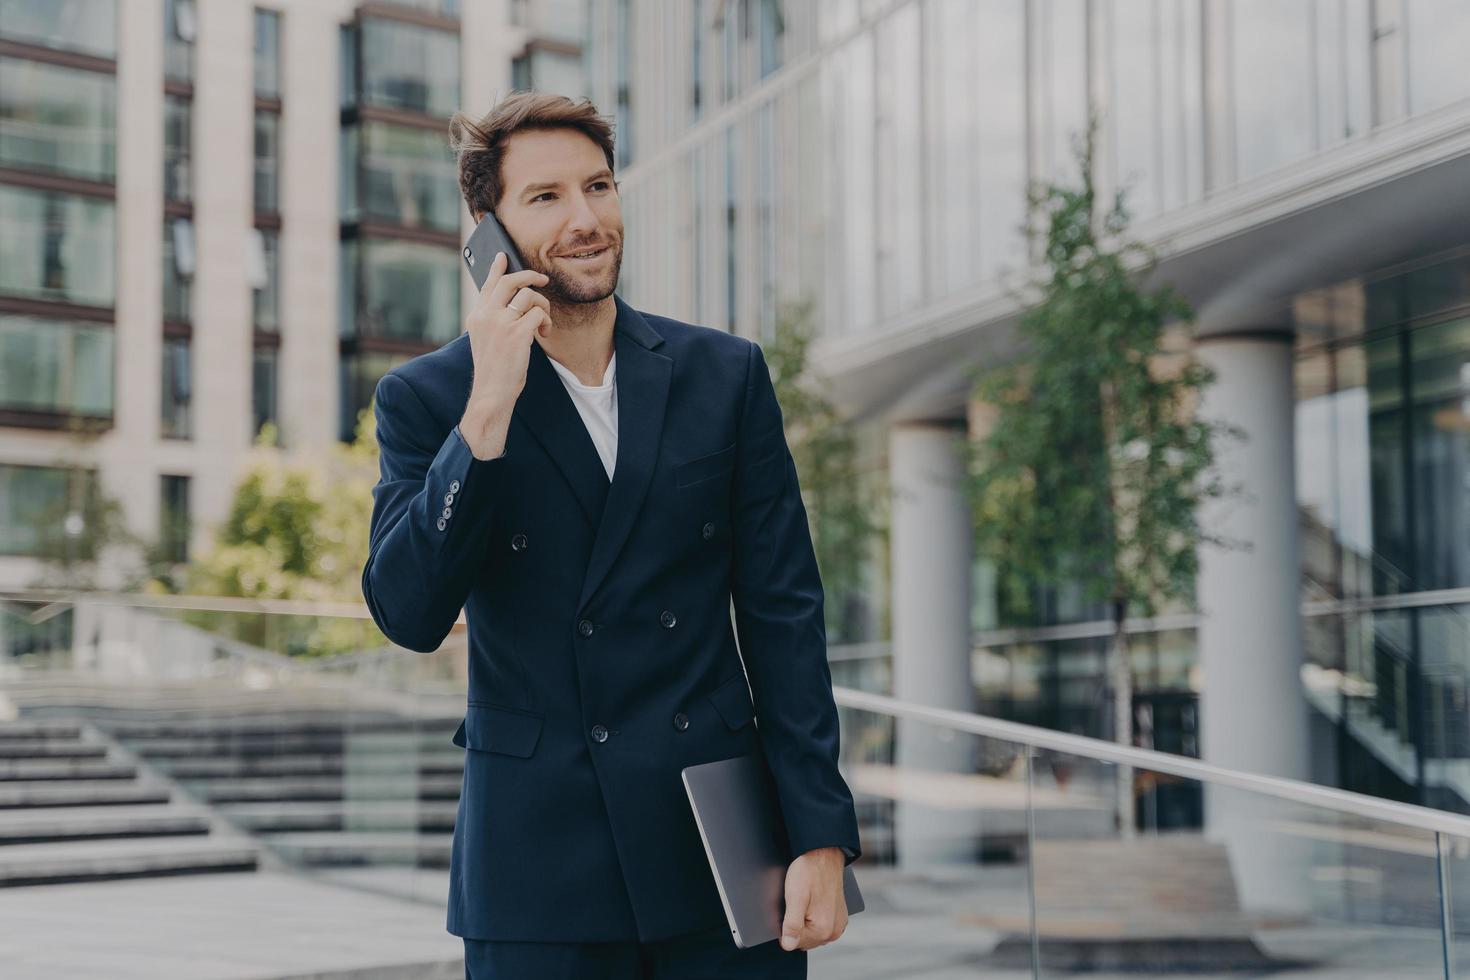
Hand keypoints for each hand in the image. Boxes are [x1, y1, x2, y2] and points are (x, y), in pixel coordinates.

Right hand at [459, 251, 549, 457]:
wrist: (492, 393)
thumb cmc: (494, 369)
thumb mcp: (486, 340)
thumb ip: (494, 319)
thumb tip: (515, 302)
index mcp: (477, 316)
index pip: (488, 284)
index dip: (497, 268)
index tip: (503, 256)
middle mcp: (486, 315)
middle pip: (511, 281)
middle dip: (530, 277)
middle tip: (543, 280)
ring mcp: (500, 323)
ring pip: (529, 296)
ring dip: (543, 306)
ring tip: (543, 322)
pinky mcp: (517, 334)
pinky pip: (539, 313)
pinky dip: (546, 321)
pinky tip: (544, 334)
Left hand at [779, 847, 847, 951]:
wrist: (824, 853)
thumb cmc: (808, 872)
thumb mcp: (795, 897)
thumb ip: (792, 924)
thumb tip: (788, 945)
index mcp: (823, 930)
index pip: (793, 943)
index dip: (785, 927)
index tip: (787, 908)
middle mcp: (834, 931)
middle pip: (803, 940)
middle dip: (796, 925)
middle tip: (796, 903)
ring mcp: (839, 924)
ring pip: (811, 933)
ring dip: (804, 922)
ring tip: (804, 901)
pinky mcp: (840, 916)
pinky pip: (820, 925)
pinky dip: (813, 917)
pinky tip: (811, 902)